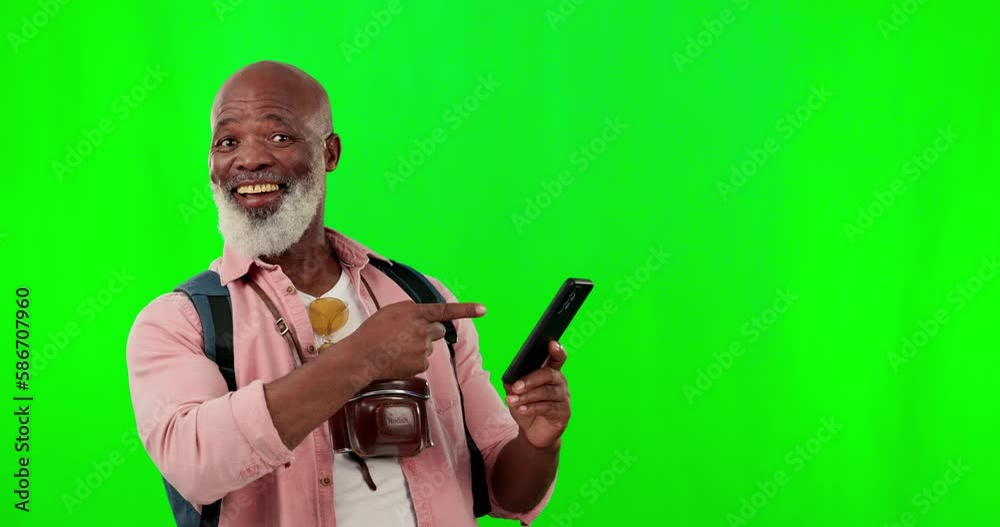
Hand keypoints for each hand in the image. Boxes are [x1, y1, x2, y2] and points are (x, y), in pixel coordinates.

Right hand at [343, 300, 484, 380]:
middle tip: (408, 336)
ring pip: (428, 347)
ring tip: (395, 349)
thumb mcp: (391, 312)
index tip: (484, 309)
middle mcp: (423, 330)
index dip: (466, 310)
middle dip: (429, 332)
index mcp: (415, 313)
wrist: (362, 357)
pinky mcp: (422, 365)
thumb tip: (424, 318)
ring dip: (417, 347)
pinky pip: (423, 362)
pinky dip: (413, 361)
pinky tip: (398, 360)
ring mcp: (423, 349)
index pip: (445, 310)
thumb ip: (411, 312)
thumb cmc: (372, 332)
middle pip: (438, 330)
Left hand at [504, 340, 570, 449]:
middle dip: (530, 380)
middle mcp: (560, 383)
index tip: (551, 343)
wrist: (533, 433)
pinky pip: (548, 407)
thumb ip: (513, 384)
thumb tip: (509, 378)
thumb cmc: (526, 409)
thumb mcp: (516, 395)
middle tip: (515, 387)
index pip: (557, 358)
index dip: (556, 350)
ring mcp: (564, 398)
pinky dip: (532, 408)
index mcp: (550, 373)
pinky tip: (521, 409)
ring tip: (513, 401)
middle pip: (548, 374)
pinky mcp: (564, 413)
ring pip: (546, 392)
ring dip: (527, 396)